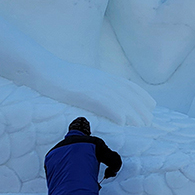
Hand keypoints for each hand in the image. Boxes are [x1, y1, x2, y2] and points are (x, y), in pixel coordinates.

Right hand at [35, 61, 155, 126]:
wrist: (42, 69)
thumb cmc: (60, 78)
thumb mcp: (84, 80)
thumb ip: (96, 86)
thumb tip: (104, 99)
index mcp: (103, 77)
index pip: (129, 86)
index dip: (142, 96)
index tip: (152, 107)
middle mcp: (102, 80)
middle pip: (127, 95)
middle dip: (141, 108)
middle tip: (149, 122)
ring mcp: (93, 86)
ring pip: (119, 100)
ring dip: (132, 112)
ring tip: (141, 124)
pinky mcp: (83, 92)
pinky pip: (103, 102)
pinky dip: (115, 111)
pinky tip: (123, 121)